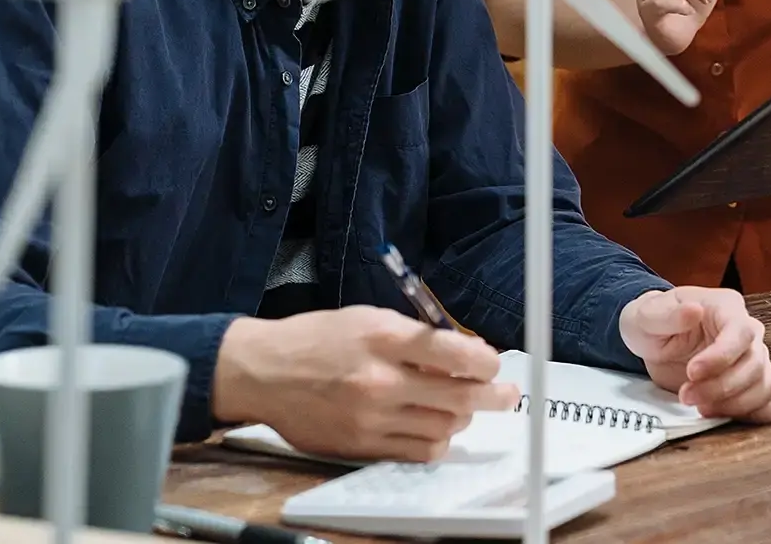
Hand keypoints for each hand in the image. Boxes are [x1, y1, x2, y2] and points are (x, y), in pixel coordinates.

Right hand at [212, 306, 519, 461]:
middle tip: (506, 394)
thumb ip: (414, 337)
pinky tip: (434, 427)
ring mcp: (371, 417)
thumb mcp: (367, 318)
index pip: (454, 353)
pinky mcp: (362, 445)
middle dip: (494, 396)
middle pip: (459, 397)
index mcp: (382, 337)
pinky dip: (436, 441)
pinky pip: (418, 452)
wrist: (264, 372)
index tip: (493, 363)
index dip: (485, 361)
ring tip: (459, 407)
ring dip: (461, 418)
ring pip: (444, 428)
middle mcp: (380, 379)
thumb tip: (462, 354)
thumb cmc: (316, 339)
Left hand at [619, 287, 770, 422]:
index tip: (691, 372)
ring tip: (700, 407)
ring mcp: (754, 358)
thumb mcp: (647, 315)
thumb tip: (693, 310)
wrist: (653, 338)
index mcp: (726, 306)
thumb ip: (668, 314)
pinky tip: (728, 415)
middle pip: (755, 364)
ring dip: (734, 405)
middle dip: (720, 387)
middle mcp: (748, 331)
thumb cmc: (652, 322)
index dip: (721, 357)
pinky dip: (756, 414)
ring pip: (765, 386)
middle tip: (686, 395)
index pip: (741, 331)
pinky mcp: (752, 383)